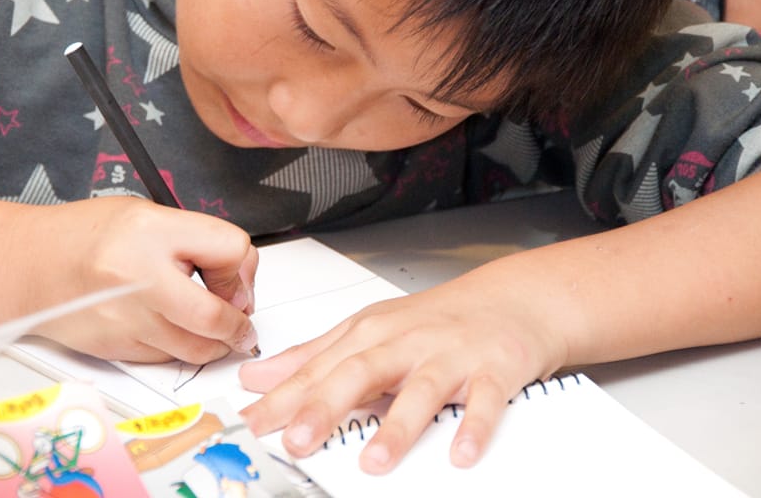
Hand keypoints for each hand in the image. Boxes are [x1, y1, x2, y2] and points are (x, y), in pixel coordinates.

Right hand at [28, 196, 258, 362]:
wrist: (26, 265)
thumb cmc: (85, 236)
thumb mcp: (147, 215)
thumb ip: (196, 239)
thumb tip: (238, 277)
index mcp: (151, 231)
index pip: (230, 249)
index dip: (241, 267)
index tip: (236, 276)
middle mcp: (138, 276)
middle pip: (216, 316)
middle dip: (238, 324)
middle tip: (241, 323)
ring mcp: (125, 318)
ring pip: (195, 348)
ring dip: (214, 343)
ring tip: (212, 328)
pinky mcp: (115, 347)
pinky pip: (166, 359)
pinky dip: (179, 349)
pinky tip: (171, 330)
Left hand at [238, 265, 568, 473]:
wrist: (509, 299)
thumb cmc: (434, 319)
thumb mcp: (366, 329)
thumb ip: (312, 356)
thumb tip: (259, 376)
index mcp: (370, 333)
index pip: (317, 368)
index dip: (282, 397)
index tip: (251, 422)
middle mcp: (406, 343)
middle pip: (360, 372)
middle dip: (325, 406)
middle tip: (297, 440)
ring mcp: (450, 356)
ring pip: (421, 390)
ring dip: (397, 426)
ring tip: (373, 461)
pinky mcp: (493, 370)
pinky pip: (484, 401)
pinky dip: (474, 426)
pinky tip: (461, 452)